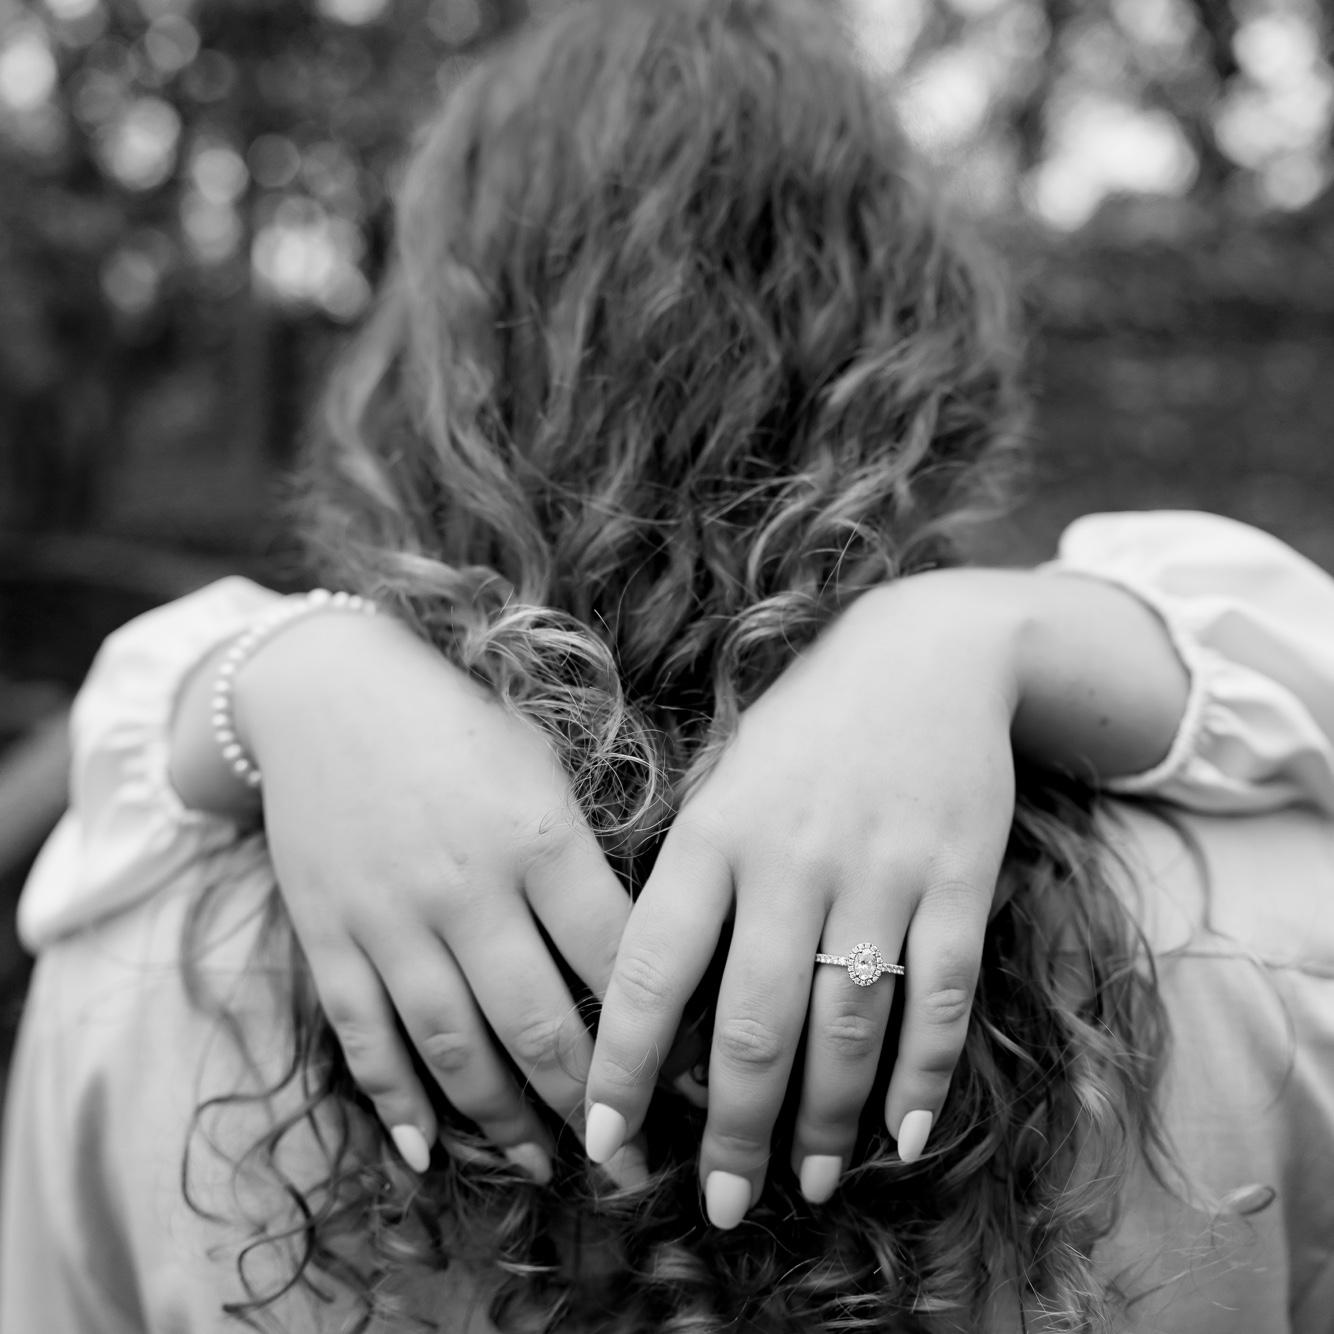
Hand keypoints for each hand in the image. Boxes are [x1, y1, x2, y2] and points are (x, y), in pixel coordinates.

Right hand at [230, 611, 630, 1179]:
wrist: (327, 688)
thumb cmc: (461, 722)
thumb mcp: (544, 765)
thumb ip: (585, 856)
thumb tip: (647, 949)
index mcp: (539, 837)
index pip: (614, 958)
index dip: (659, 1031)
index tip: (692, 1082)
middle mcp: (468, 888)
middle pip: (539, 1023)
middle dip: (591, 1103)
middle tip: (630, 1162)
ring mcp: (390, 918)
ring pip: (455, 1045)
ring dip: (504, 1118)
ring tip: (541, 1164)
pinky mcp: (328, 935)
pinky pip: (364, 1035)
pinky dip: (395, 1100)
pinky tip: (427, 1149)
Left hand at [584, 565, 1187, 1225]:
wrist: (928, 653)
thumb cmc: (804, 727)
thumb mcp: (725, 778)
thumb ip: (693, 877)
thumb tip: (656, 1003)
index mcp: (716, 830)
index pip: (653, 965)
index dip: (622, 1062)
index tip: (603, 1140)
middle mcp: (793, 856)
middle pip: (755, 1021)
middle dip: (732, 1129)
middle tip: (722, 1205)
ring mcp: (883, 868)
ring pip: (847, 1022)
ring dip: (823, 1118)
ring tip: (804, 1184)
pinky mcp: (960, 877)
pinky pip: (941, 994)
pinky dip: (923, 1074)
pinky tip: (902, 1135)